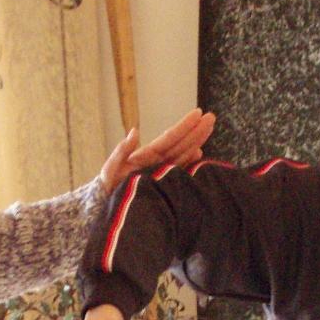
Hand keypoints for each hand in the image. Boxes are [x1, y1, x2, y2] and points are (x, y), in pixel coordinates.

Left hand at [99, 108, 215, 193]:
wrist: (106, 207)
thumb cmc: (107, 187)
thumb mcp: (111, 169)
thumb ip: (121, 152)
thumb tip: (135, 131)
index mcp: (147, 156)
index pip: (169, 138)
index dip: (184, 126)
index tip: (198, 113)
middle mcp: (157, 162)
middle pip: (180, 143)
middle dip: (196, 130)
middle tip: (212, 116)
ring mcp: (161, 172)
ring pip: (183, 154)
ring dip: (197, 141)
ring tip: (209, 127)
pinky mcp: (165, 185)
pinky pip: (181, 172)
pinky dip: (190, 162)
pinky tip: (199, 153)